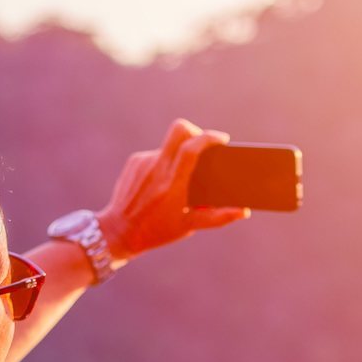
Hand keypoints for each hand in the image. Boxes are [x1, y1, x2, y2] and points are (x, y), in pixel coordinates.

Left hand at [96, 119, 249, 262]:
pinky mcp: (134, 161)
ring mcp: (143, 162)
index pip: (192, 148)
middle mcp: (157, 169)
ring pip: (168, 146)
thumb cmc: (157, 232)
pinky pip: (155, 154)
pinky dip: (163, 164)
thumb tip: (243, 211)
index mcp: (172, 185)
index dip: (209, 138)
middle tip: (201, 144)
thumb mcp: (189, 227)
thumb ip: (217, 218)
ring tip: (179, 179)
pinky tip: (160, 182)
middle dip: (195, 130)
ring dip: (178, 156)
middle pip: (179, 129)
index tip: (222, 139)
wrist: (118, 231)